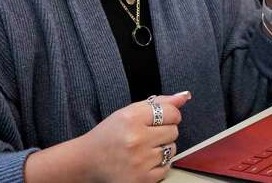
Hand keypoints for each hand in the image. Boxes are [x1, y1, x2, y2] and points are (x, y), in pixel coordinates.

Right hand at [24, 92, 190, 182]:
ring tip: (143, 148)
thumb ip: (158, 103)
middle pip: (174, 131)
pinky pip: (166, 167)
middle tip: (147, 134)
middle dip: (165, 131)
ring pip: (172, 149)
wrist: (87, 161)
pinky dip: (158, 164)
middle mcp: (137, 140)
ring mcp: (140, 162)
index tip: (161, 119)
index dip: (170, 115)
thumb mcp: (128, 112)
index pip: (172, 112)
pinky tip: (143, 161)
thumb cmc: (109, 134)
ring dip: (162, 148)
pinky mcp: (142, 179)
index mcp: (132, 119)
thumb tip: (184, 97)